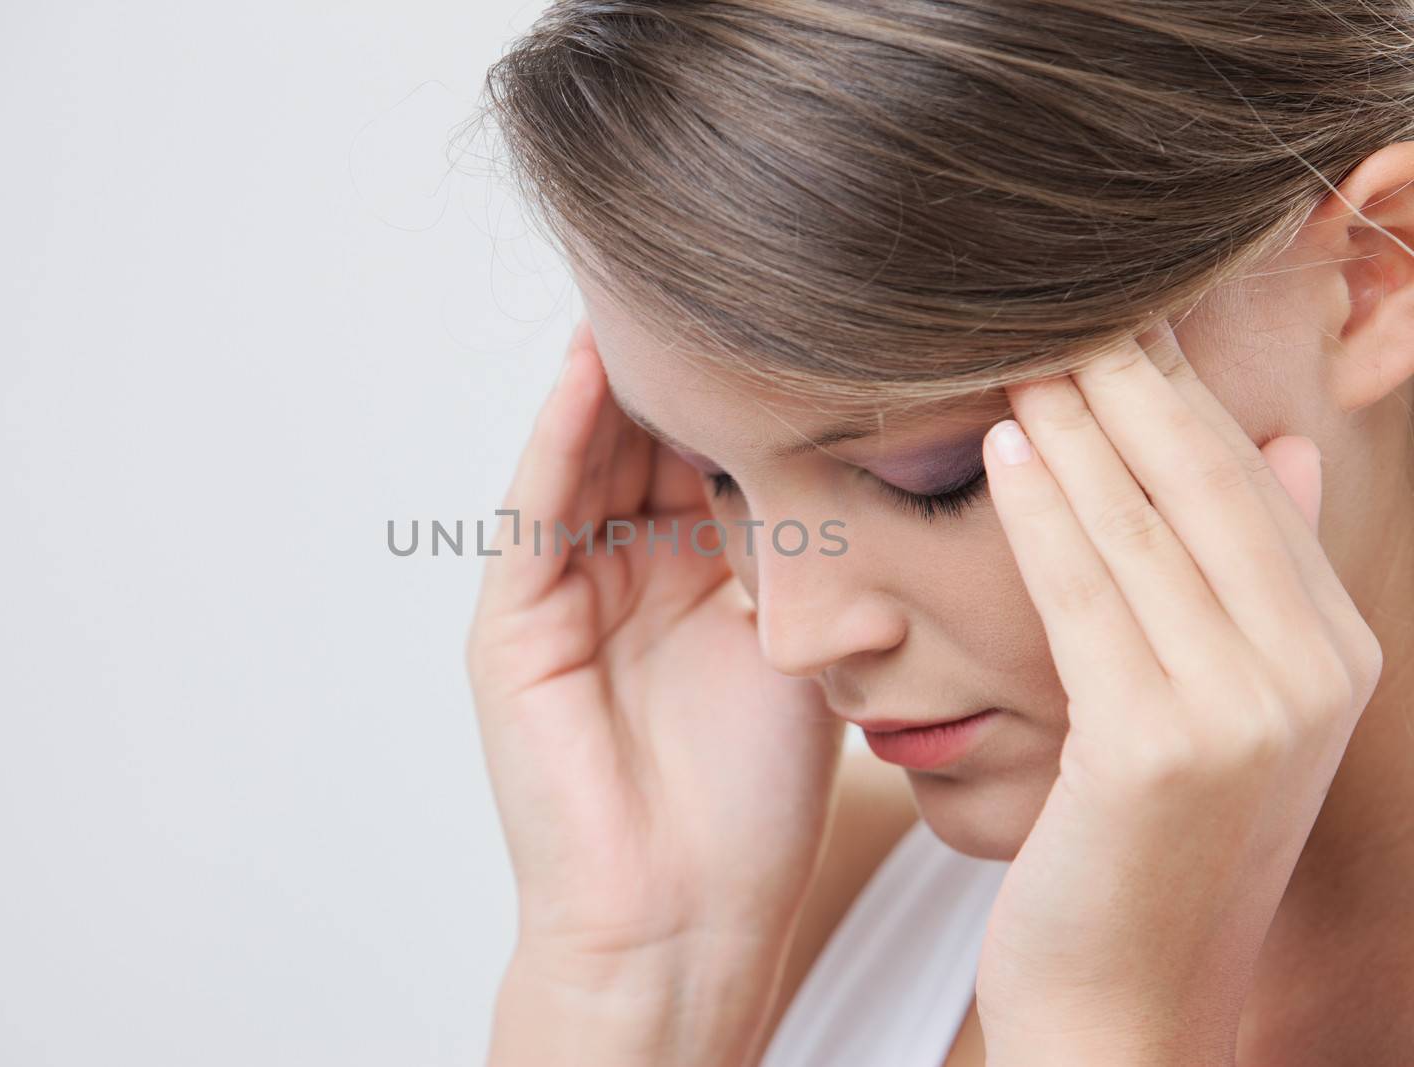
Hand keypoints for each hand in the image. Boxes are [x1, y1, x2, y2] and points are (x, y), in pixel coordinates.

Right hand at [466, 320, 845, 1064]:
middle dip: (683, 358)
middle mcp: (624, 570)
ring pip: (588, 455)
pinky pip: (538, 512)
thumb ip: (811, 552)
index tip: (804, 299)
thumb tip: (887, 449)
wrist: (686, 916)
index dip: (755, 380)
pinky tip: (594, 367)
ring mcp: (562, 593)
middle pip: (649, 436)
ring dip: (618, 374)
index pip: (717, 450)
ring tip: (650, 281)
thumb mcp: (801, 644)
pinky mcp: (512, 625)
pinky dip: (561, 440)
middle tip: (723, 259)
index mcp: (694, 576)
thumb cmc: (756, 803)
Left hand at [973, 322, 1383, 1065]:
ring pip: (1146, 525)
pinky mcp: (1160, 749)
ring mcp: (1247, 712)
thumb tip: (1289, 446)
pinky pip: (1088, 597)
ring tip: (1018, 344)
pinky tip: (1005, 447)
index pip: (1243, 484)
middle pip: (1204, 483)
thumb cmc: (1149, 844)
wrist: (1127, 995)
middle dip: (1129, 378)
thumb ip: (1253, 576)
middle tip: (1059, 292)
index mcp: (1331, 649)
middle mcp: (1312, 671)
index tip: (1113, 311)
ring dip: (1077, 423)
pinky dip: (1045, 512)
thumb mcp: (1223, 706)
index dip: (1174, 389)